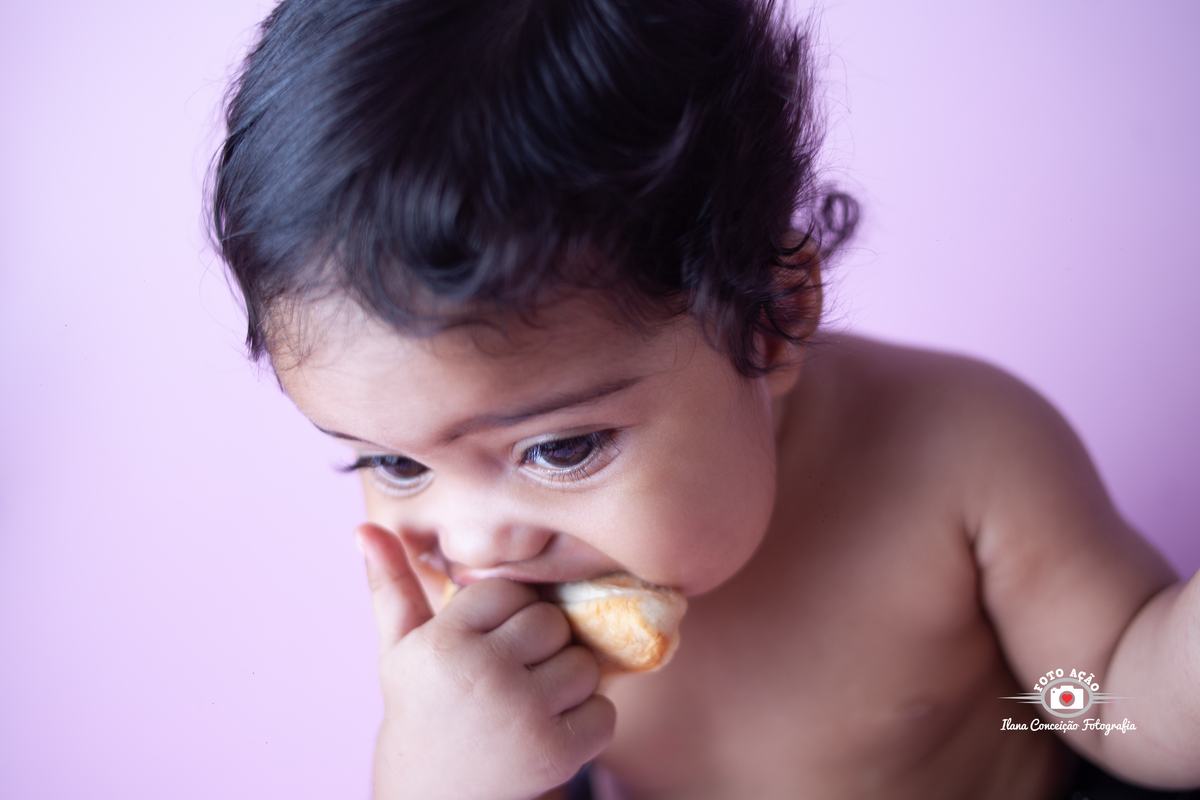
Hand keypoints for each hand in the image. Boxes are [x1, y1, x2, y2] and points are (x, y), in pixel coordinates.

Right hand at [354, 523, 615, 799]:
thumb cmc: (420, 712)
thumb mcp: (398, 652)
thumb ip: (390, 586)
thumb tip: (364, 527)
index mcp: (443, 641)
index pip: (509, 591)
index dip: (507, 616)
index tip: (489, 644)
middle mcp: (481, 672)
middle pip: (553, 622)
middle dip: (542, 646)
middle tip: (514, 674)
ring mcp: (520, 713)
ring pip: (584, 664)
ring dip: (569, 684)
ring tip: (532, 702)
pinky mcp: (553, 752)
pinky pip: (603, 712)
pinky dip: (588, 723)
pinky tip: (551, 732)